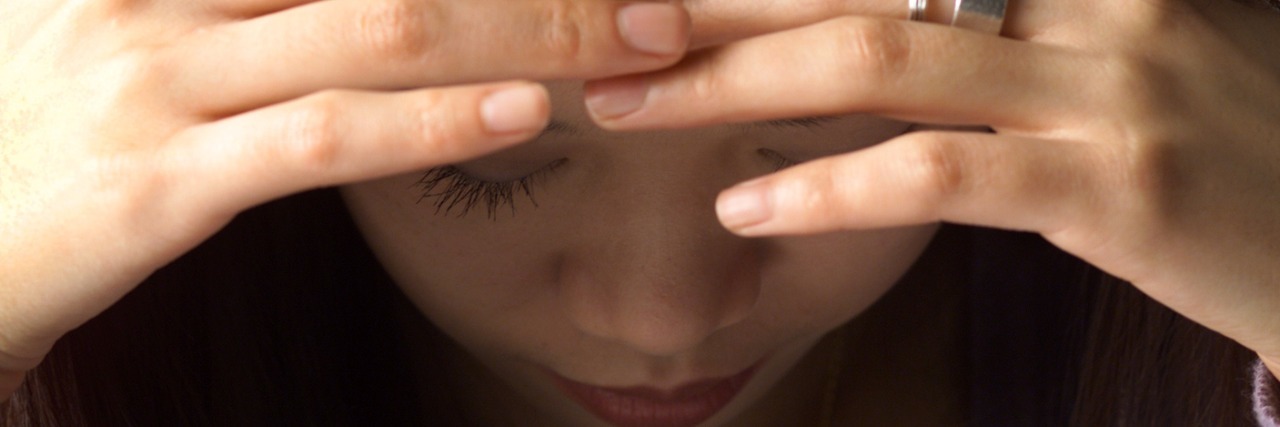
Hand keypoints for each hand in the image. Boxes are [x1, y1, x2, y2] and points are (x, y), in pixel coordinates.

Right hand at [0, 0, 690, 399]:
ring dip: (528, 31)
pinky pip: (320, 141)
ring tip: (638, 37)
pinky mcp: (154, 185)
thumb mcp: (148, 24)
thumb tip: (384, 2)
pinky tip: (522, 118)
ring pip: (378, 27)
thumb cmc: (58, 124)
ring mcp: (156, 78)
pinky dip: (430, 125)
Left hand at [582, 0, 1279, 373]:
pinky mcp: (1118, 187)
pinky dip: (828, 188)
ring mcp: (1107, 85)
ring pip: (880, 59)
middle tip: (610, 25)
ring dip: (732, 82)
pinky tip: (745, 204)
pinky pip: (940, 176)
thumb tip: (866, 14)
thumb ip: (997, 20)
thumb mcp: (1105, 48)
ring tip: (627, 108)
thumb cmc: (1212, 137)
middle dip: (715, 2)